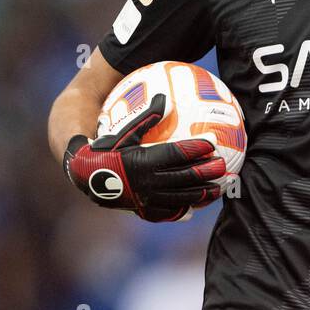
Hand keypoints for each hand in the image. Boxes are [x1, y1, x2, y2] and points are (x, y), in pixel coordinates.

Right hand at [63, 93, 226, 221]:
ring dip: (203, 193)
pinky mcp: (145, 209)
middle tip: (224, 166)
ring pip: (182, 197)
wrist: (85, 175)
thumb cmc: (105, 147)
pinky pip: (169, 211)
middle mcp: (149, 182)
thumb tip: (165, 98)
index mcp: (144, 160)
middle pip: (185, 177)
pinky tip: (196, 207)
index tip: (213, 141)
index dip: (197, 147)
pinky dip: (185, 208)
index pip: (177, 153)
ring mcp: (148, 198)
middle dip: (207, 172)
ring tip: (220, 188)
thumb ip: (146, 116)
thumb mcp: (123, 130)